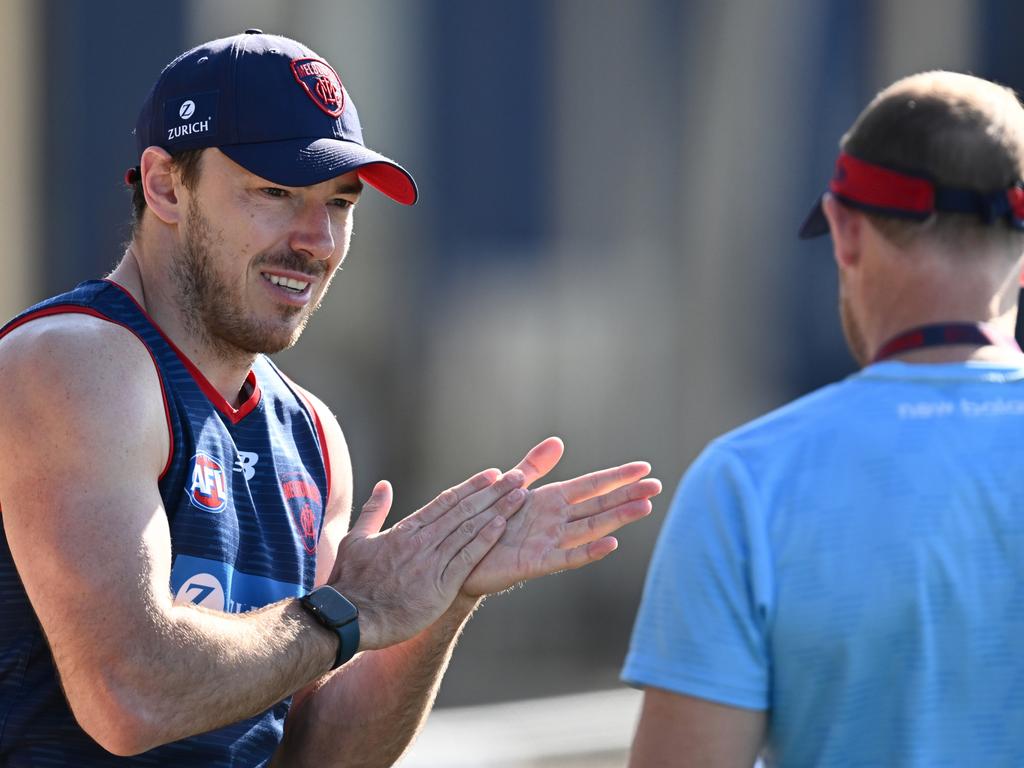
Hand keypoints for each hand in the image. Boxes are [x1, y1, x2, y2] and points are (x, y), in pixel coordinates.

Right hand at [327, 469, 527, 649]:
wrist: (349, 617)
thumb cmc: (349, 581)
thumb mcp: (355, 539)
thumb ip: (374, 511)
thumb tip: (383, 486)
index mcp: (406, 529)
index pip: (446, 501)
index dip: (471, 487)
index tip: (491, 475)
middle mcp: (423, 540)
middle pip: (464, 510)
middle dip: (493, 492)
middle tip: (517, 476)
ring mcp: (432, 561)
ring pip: (470, 529)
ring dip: (497, 509)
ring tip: (520, 495)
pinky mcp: (440, 585)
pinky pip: (468, 557)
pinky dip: (486, 539)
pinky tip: (503, 524)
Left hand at [461, 438, 661, 596]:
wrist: (460, 556)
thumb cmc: (488, 522)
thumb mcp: (512, 486)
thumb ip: (534, 466)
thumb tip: (559, 440)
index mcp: (552, 500)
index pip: (591, 485)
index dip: (617, 476)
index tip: (644, 468)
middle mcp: (556, 521)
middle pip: (599, 505)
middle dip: (628, 495)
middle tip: (658, 486)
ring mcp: (550, 542)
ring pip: (591, 528)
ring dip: (618, 518)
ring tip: (644, 507)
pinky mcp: (537, 563)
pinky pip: (568, 557)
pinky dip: (590, 551)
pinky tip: (612, 544)